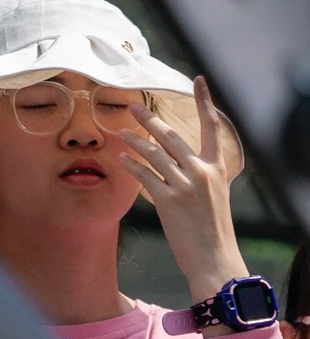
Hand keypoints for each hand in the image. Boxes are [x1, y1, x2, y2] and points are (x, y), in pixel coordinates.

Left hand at [117, 78, 245, 304]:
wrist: (213, 258)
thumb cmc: (213, 231)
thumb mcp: (215, 197)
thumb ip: (202, 177)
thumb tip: (185, 165)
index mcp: (217, 168)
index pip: (212, 127)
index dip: (205, 101)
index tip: (197, 80)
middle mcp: (202, 172)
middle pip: (172, 136)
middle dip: (151, 120)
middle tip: (134, 106)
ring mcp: (185, 185)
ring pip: (155, 154)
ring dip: (135, 141)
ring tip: (120, 132)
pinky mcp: (168, 201)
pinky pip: (145, 176)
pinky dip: (132, 166)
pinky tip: (121, 159)